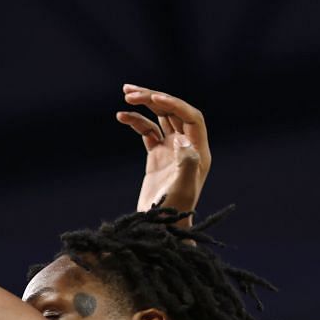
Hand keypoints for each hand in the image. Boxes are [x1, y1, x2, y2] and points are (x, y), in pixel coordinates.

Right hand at [119, 85, 210, 217]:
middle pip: (173, 112)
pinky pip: (147, 131)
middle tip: (130, 91)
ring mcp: (171, 150)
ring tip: (126, 94)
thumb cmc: (173, 211)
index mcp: (198, 151)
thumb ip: (187, 162)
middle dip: (154, 98)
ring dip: (144, 103)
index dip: (174, 105)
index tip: (154, 99)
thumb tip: (180, 138)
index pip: (190, 117)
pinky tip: (121, 116)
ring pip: (159, 118)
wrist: (160, 228)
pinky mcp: (156, 156)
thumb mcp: (182, 189)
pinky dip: (135, 122)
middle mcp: (187, 146)